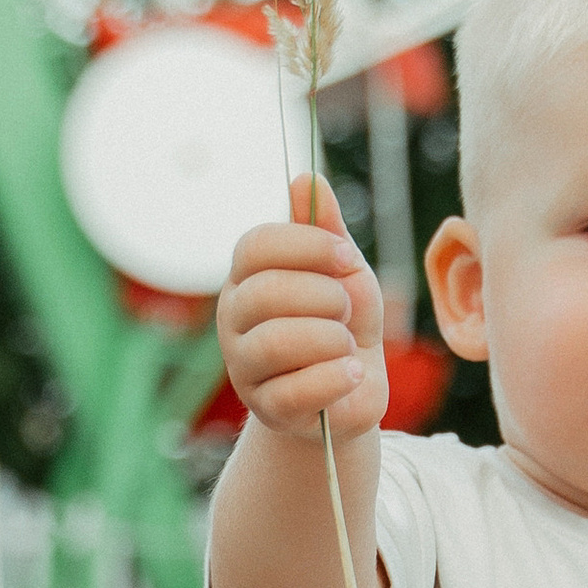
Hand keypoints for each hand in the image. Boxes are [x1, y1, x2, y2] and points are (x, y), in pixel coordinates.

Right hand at [218, 176, 387, 440]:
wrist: (353, 390)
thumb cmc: (342, 322)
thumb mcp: (342, 271)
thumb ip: (326, 229)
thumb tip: (307, 177)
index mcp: (247, 277)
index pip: (255, 246)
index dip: (307, 246)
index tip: (348, 258)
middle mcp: (234, 320)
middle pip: (265, 293)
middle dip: (324, 297)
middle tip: (346, 310)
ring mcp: (245, 367)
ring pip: (276, 342)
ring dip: (329, 339)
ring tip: (346, 345)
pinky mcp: (267, 410)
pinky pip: (297, 390)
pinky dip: (336, 378)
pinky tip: (352, 372)